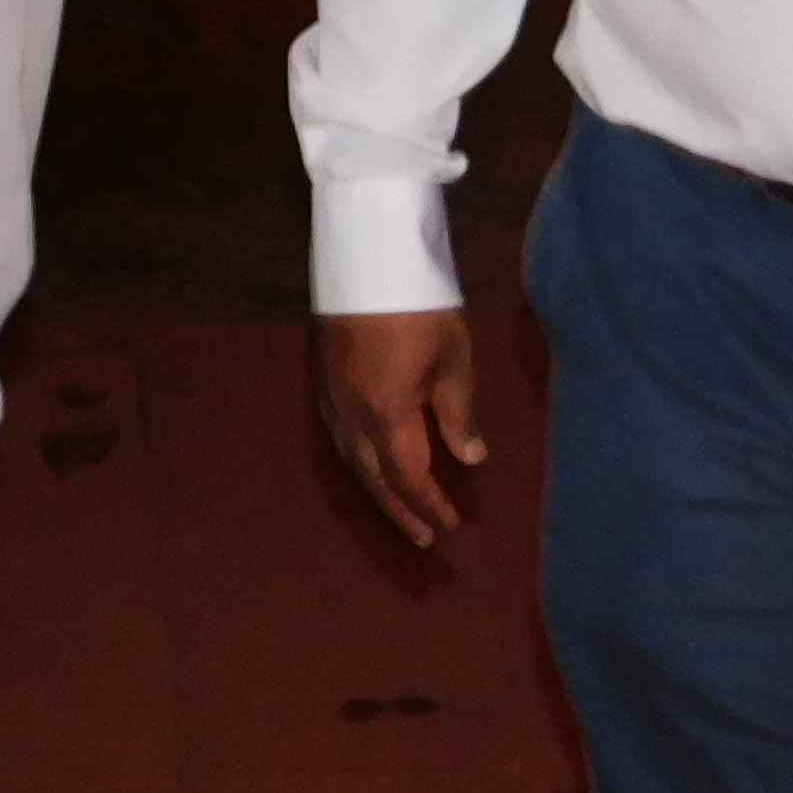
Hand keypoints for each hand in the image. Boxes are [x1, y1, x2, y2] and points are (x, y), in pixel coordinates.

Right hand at [316, 308, 487, 549]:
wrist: (367, 255)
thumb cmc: (420, 305)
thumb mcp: (453, 357)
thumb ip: (459, 412)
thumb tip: (469, 457)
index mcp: (386, 414)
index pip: (407, 476)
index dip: (428, 505)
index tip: (449, 528)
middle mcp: (351, 414)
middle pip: (373, 476)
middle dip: (399, 509)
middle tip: (422, 538)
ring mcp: (332, 396)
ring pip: (350, 457)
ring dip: (375, 488)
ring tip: (397, 508)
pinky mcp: (323, 377)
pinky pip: (337, 435)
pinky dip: (355, 458)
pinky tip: (365, 459)